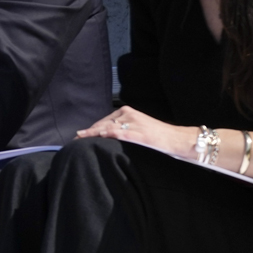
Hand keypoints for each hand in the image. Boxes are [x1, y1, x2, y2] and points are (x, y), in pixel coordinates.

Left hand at [75, 105, 197, 156]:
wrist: (177, 139)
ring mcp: (133, 123)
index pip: (104, 121)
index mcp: (127, 112)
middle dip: (89, 132)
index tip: (80, 136)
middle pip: (103, 124)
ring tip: (80, 140)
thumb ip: (123, 131)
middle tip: (75, 139)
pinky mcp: (139, 132)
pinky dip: (109, 134)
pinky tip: (100, 136)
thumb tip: (107, 137)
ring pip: (107, 127)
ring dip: (92, 134)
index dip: (91, 129)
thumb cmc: (158, 137)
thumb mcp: (138, 129)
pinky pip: (120, 132)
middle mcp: (128, 114)